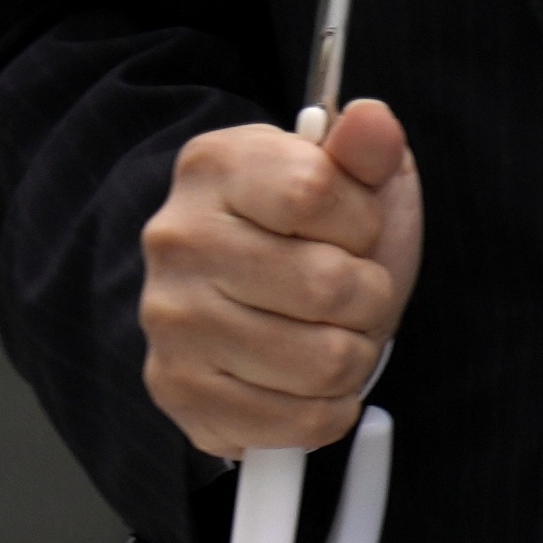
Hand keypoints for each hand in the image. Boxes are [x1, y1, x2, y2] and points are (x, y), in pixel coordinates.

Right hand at [139, 100, 422, 460]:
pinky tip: (306, 379)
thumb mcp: (354, 180)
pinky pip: (297, 422)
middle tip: (349, 292)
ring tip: (328, 332)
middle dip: (368, 296)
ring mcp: (170, 321)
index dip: (360, 221)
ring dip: (352, 355)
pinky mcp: (178, 391)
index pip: (314, 193)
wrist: (250, 296)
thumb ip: (367, 150)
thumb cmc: (314, 234)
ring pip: (323, 361)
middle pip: (327, 285)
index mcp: (216, 168)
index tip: (354, 228)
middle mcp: (177, 240)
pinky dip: (326, 409)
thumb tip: (371, 119)